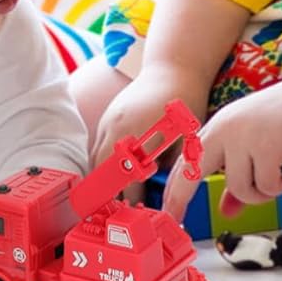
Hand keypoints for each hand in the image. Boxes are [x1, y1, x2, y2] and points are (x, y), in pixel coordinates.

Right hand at [94, 65, 211, 204]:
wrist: (173, 68)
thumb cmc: (184, 103)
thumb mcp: (185, 139)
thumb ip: (169, 166)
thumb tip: (161, 192)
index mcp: (140, 135)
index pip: (128, 178)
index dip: (131, 198)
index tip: (136, 212)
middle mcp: (119, 128)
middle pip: (103, 170)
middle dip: (106, 193)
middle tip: (112, 212)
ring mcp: (110, 120)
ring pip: (96, 158)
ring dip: (101, 178)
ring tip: (108, 198)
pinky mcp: (107, 115)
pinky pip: (97, 145)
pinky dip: (101, 162)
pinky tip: (110, 173)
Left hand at [162, 75, 281, 223]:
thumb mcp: (255, 145)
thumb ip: (239, 177)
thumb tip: (227, 211)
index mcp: (218, 127)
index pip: (188, 161)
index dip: (174, 189)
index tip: (168, 212)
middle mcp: (224, 129)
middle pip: (192, 171)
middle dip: (181, 198)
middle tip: (178, 222)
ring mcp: (243, 136)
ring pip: (238, 187)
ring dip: (260, 194)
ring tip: (276, 180)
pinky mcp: (266, 145)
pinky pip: (266, 186)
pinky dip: (278, 187)